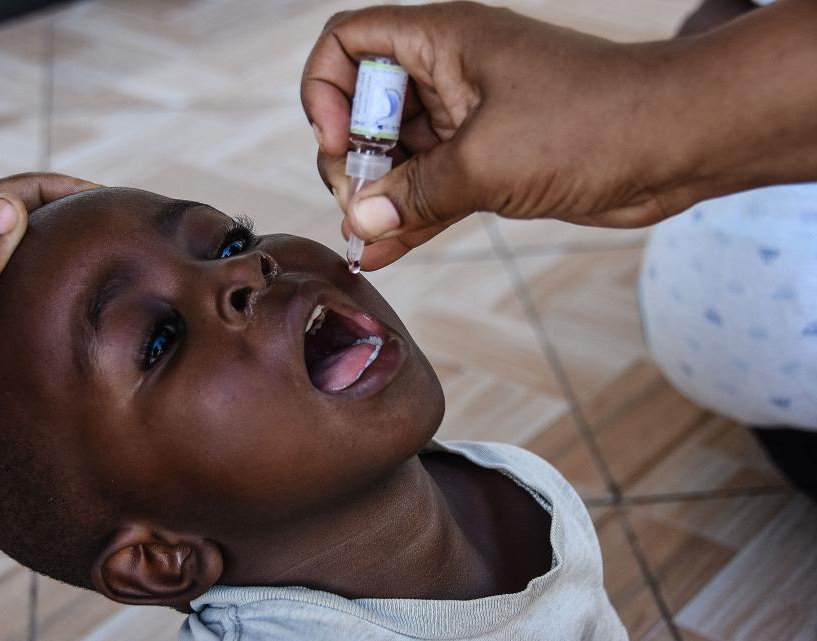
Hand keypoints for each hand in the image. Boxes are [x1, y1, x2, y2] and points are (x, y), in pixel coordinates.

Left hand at [0, 173, 98, 518]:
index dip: (46, 188)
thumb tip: (10, 210)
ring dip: (48, 267)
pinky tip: (62, 336)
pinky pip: (5, 326)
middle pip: (2, 234)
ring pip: (6, 281)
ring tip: (96, 277)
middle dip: (55, 220)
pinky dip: (38, 316)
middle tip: (107, 231)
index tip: (99, 195)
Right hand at [301, 2, 772, 268]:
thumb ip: (414, 193)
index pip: (350, 40)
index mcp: (441, 41)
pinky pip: (431, 188)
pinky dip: (408, 218)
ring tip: (364, 240)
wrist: (674, 144)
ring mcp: (468, 120)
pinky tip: (383, 253)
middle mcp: (448, 74)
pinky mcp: (489, 162)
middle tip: (357, 205)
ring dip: (376, 197)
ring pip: (398, 154)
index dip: (326, 88)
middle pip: (365, 106)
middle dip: (351, 156)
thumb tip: (361, 222)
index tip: (338, 140)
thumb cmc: (594, 121)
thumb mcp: (486, 159)